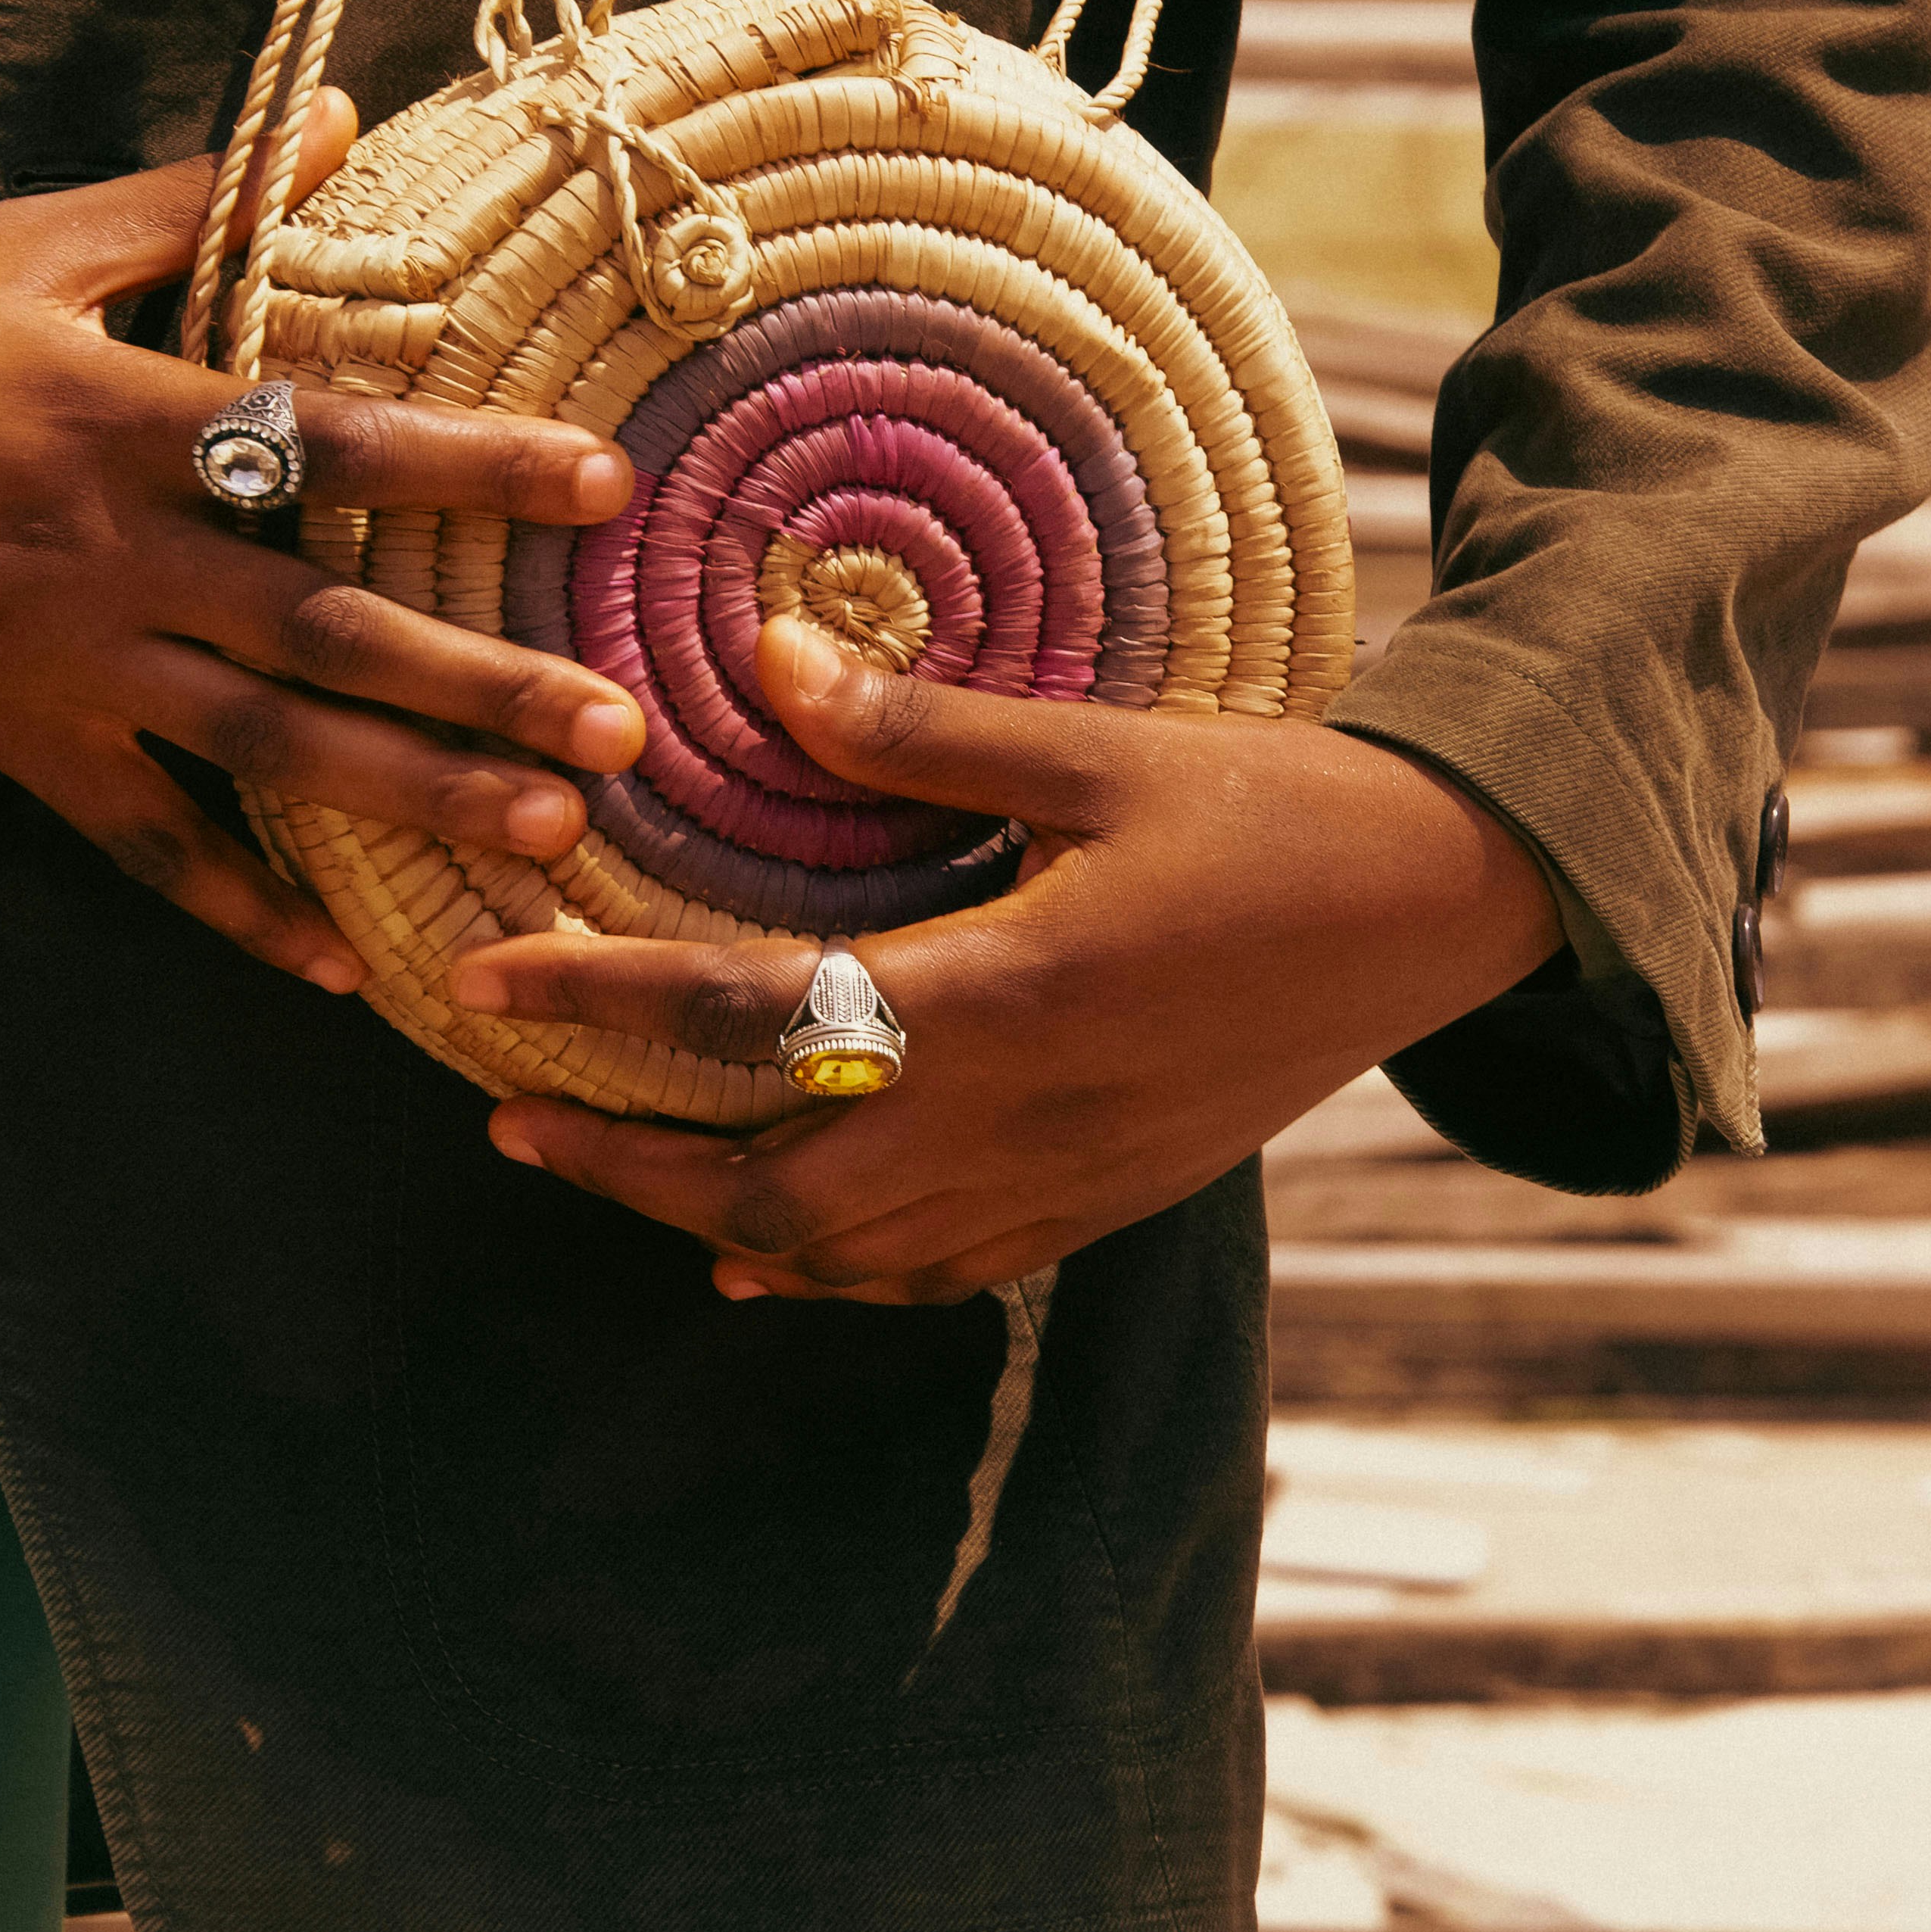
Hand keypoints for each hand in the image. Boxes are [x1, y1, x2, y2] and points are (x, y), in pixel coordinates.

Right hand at [0, 99, 642, 987]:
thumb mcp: (26, 239)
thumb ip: (196, 192)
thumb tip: (342, 110)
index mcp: (125, 414)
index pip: (339, 440)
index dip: (478, 461)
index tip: (605, 480)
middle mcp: (111, 552)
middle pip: (330, 633)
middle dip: (485, 692)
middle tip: (624, 739)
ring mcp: (58, 659)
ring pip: (262, 750)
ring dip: (409, 802)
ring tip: (544, 841)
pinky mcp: (4, 732)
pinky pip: (135, 837)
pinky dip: (230, 905)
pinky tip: (331, 963)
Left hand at [447, 618, 1561, 1300]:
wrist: (1449, 907)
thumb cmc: (1282, 811)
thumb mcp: (1103, 750)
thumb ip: (922, 735)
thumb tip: (760, 658)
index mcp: (1010, 996)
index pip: (750, 1018)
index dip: (599, 1008)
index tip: (481, 990)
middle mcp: (1023, 1118)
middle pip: (766, 1187)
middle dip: (621, 1163)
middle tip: (506, 1115)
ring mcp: (1068, 1179)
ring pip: (841, 1255)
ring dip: (702, 1222)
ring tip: (601, 1171)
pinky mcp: (1108, 1200)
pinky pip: (937, 1273)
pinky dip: (828, 1273)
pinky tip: (762, 1253)